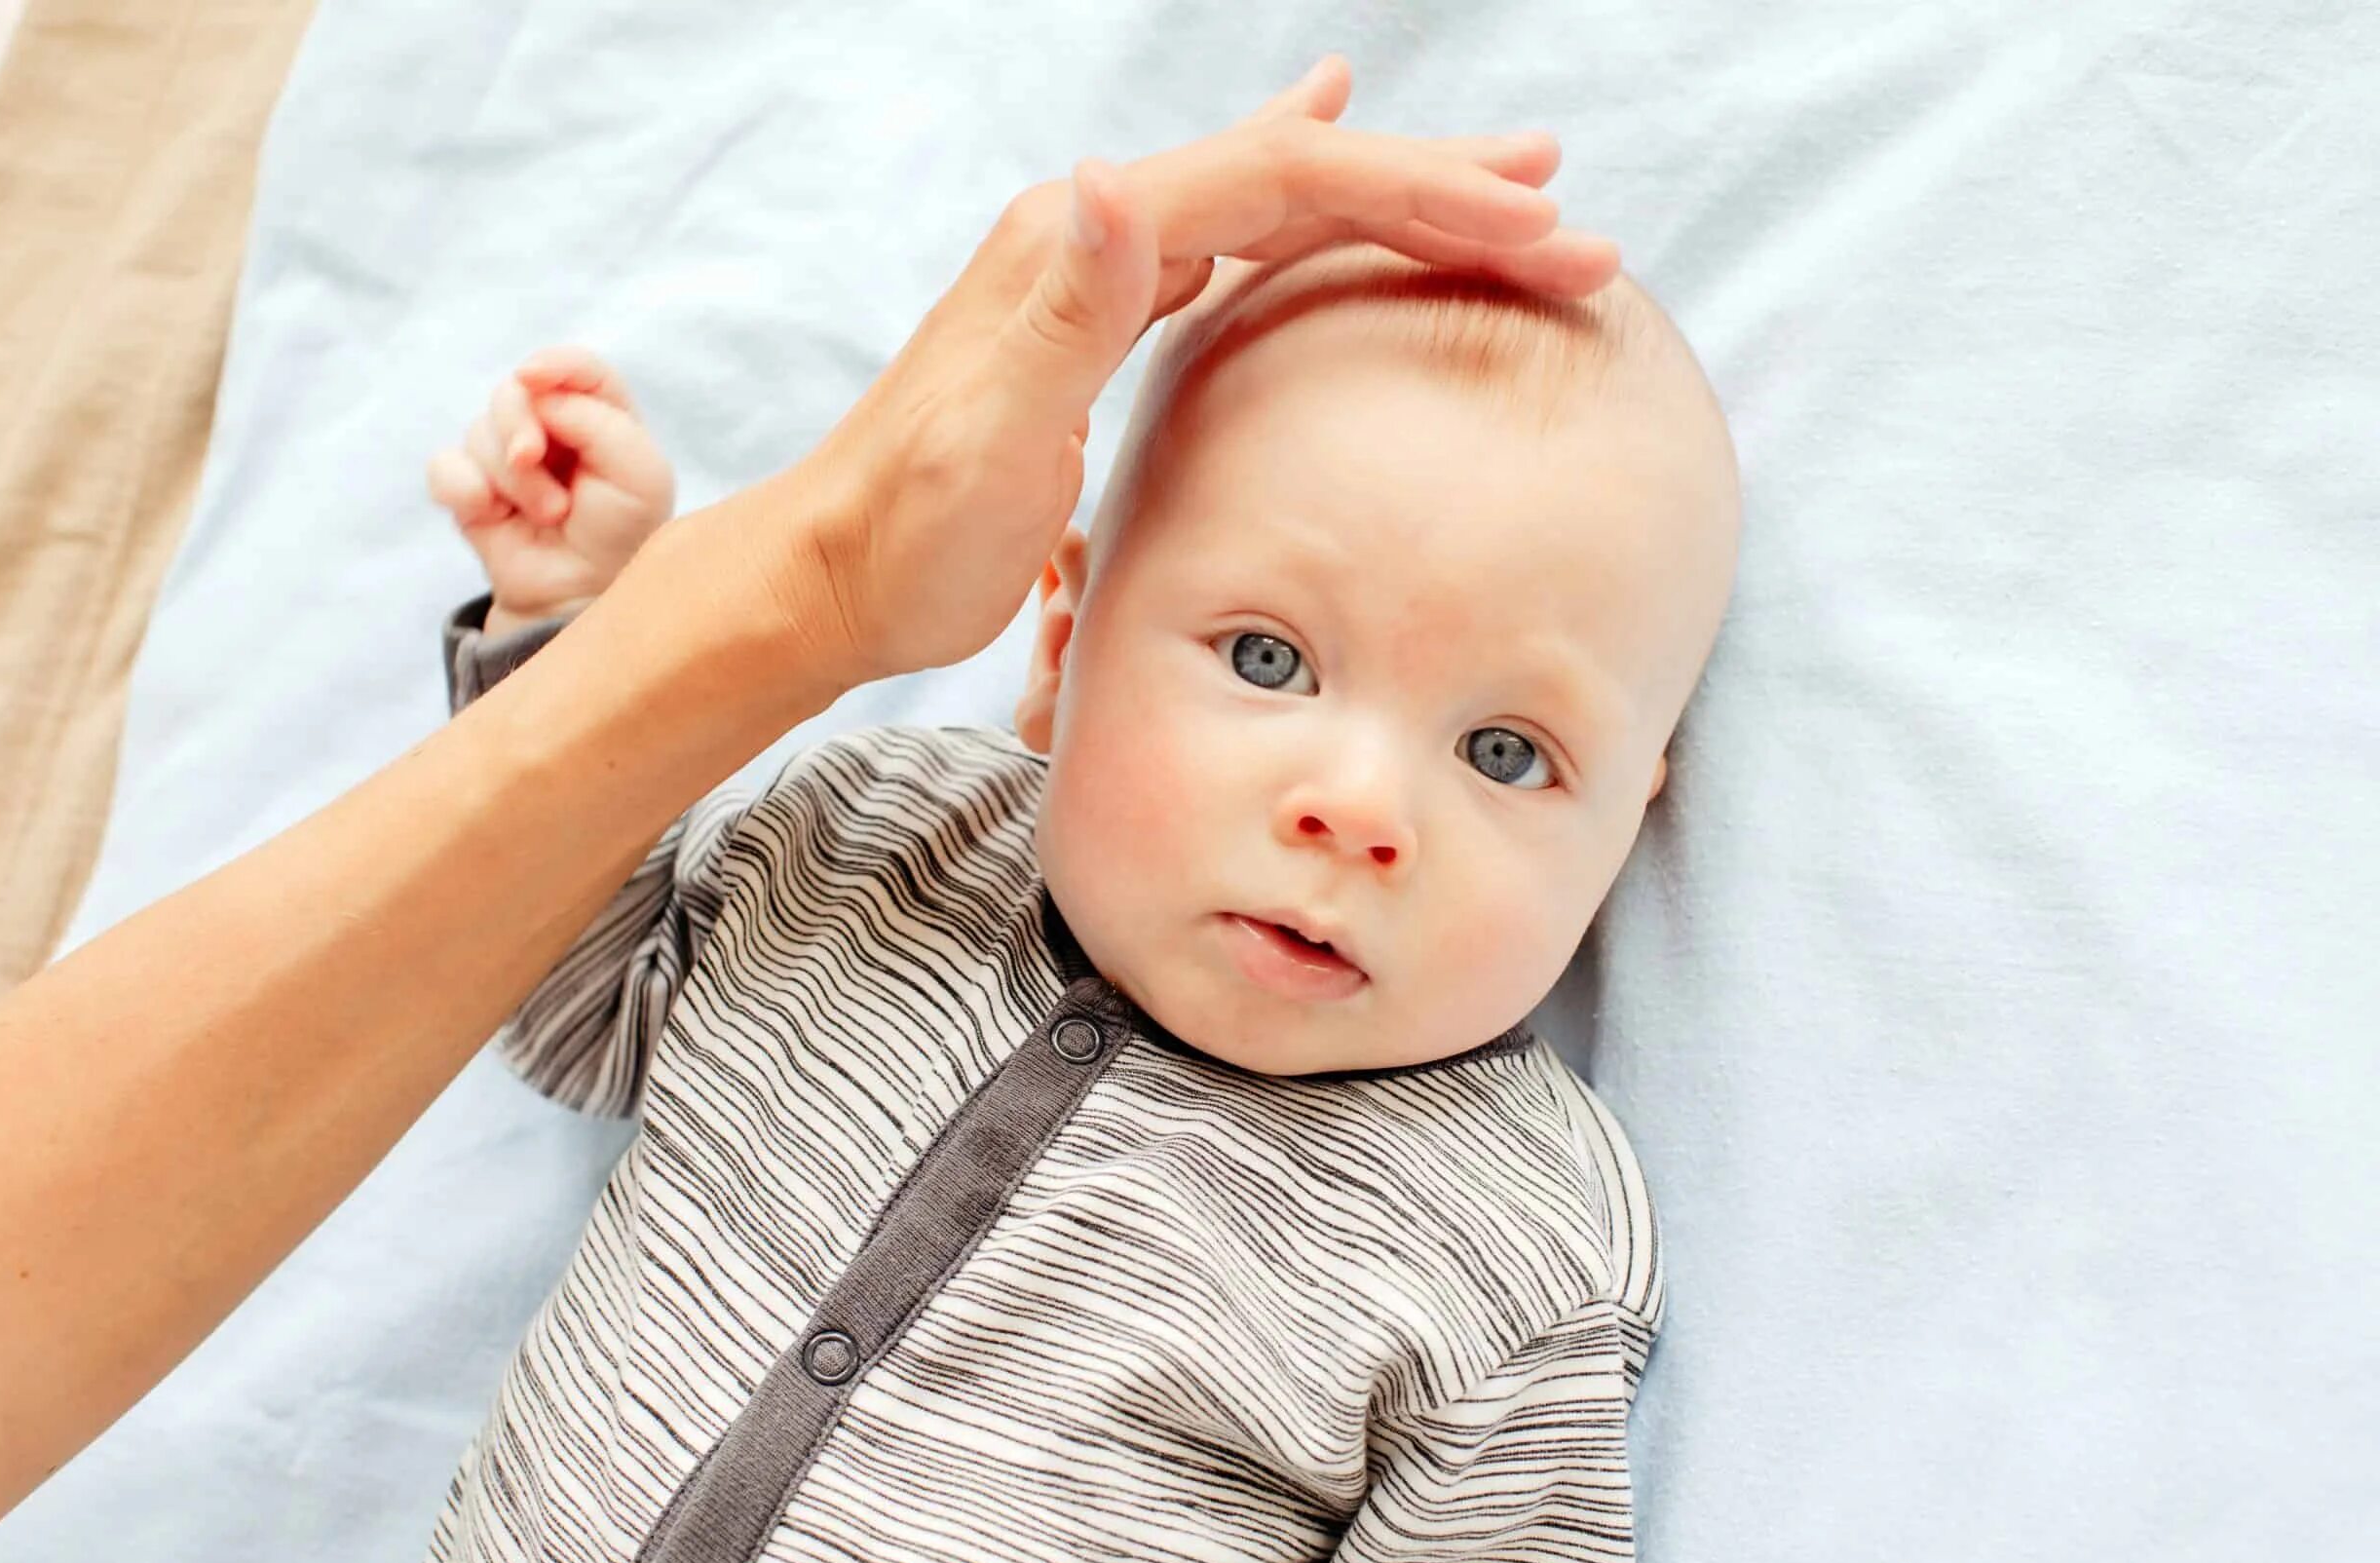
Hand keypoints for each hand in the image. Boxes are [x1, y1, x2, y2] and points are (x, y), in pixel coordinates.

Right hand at [426, 347, 676, 632]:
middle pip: (514, 392)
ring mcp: (508, 457)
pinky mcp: (472, 488)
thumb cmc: (621, 536)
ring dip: (511, 477)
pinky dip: (463, 488)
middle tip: (541, 473)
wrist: (580, 596)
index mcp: (601, 417)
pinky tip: (490, 514)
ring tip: (547, 515)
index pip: (577, 368)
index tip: (534, 379)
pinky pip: (445, 466)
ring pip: (479, 430)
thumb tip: (539, 394)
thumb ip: (600, 422)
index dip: (553, 365)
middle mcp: (552, 429)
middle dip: (521, 429)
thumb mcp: (640, 476)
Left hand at [671, 53, 1620, 685]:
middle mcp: (1097, 231)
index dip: (1418, 196)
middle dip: (1438, 188)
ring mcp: (1101, 268)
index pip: (1286, 182)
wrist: (835, 573)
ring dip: (1395, 189)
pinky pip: (1237, 237)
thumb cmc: (910, 532)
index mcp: (1086, 242)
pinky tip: (1327, 152)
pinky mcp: (1106, 317)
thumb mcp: (985, 436)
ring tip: (1504, 185)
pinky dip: (1308, 199)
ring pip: (1280, 199)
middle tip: (1564, 206)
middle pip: (1298, 173)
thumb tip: (1104, 179)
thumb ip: (1057, 311)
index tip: (1537, 230)